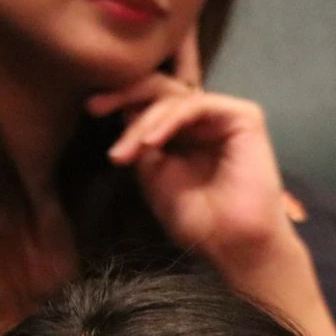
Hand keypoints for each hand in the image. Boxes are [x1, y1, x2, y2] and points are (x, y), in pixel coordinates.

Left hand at [87, 74, 294, 277]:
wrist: (234, 244)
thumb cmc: (199, 221)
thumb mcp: (155, 177)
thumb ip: (142, 142)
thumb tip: (124, 111)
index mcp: (186, 134)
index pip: (152, 104)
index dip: (122, 101)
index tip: (91, 109)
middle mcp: (206, 120)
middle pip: (162, 90)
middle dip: (125, 95)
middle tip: (94, 107)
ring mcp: (224, 116)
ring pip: (175, 98)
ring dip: (144, 122)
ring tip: (127, 152)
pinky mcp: (244, 117)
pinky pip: (196, 105)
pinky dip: (169, 119)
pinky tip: (151, 141)